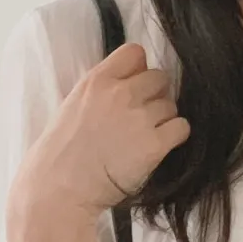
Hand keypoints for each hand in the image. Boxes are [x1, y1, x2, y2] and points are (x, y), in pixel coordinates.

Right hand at [11, 43, 189, 218]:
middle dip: (155, 95)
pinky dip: (176, 136)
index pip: (134, 53)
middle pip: (159, 78)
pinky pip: (181, 128)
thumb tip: (128, 85)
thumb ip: (101, 91)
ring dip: (165, 119)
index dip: (140, 70)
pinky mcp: (155, 144)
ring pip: (171, 104)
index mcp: (97, 80)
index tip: (136, 87)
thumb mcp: (74, 106)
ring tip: (147, 137)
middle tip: (144, 117)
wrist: (60, 188)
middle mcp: (120, 93)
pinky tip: (161, 147)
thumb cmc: (62, 154)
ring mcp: (139, 117)